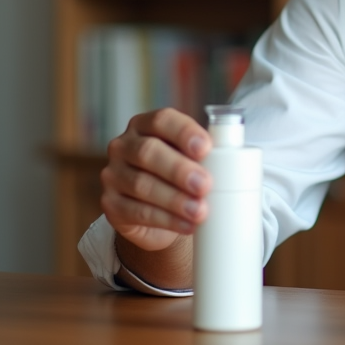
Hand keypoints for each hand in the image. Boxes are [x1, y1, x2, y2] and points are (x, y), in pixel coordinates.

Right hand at [100, 108, 212, 251]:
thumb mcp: (190, 158)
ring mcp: (113, 175)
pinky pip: (137, 212)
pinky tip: (187, 224)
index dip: (184, 132)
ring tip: (200, 211)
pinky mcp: (111, 204)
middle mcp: (124, 145)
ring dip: (175, 199)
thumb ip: (206, 153)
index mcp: (145, 125)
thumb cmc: (181, 175)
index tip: (206, 148)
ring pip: (142, 185)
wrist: (160, 212)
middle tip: (205, 185)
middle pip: (148, 152)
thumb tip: (234, 159)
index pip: (162, 120)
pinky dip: (166, 220)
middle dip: (179, 169)